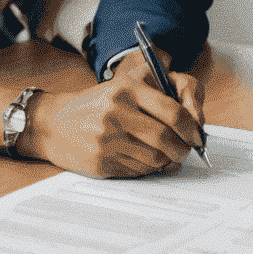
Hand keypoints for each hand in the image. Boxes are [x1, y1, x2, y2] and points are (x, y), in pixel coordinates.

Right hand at [22, 51, 206, 177]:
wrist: (54, 123)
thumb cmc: (99, 102)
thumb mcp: (128, 83)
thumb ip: (163, 92)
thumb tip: (194, 122)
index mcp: (128, 88)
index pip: (173, 112)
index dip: (192, 128)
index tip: (198, 135)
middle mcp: (117, 111)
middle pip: (165, 138)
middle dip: (183, 148)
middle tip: (188, 150)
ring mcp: (107, 138)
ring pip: (154, 157)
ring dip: (167, 160)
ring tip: (168, 156)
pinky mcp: (101, 161)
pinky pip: (138, 170)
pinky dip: (149, 168)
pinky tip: (147, 161)